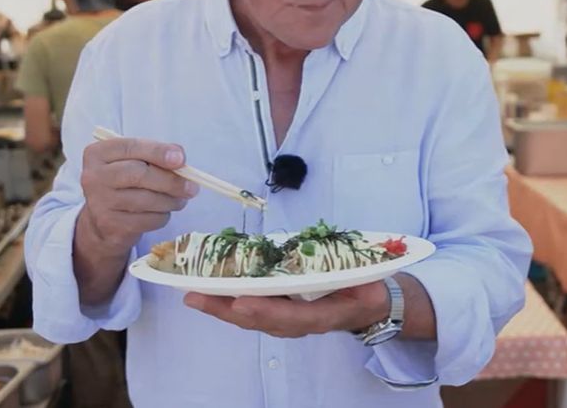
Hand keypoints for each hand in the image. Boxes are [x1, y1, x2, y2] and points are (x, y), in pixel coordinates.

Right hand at [78, 137, 197, 255]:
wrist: (103, 222)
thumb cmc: (125, 183)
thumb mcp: (135, 162)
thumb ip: (156, 155)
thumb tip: (180, 157)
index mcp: (98, 153)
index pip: (131, 147)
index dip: (158, 152)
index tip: (181, 159)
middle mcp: (93, 177)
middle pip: (139, 174)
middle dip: (171, 180)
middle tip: (192, 187)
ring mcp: (99, 202)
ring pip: (147, 199)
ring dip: (171, 200)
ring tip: (180, 200)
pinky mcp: (110, 225)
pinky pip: (148, 219)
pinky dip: (162, 216)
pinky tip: (161, 212)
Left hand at [183, 280, 389, 338]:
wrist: (372, 304)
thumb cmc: (365, 284)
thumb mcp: (363, 276)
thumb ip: (343, 267)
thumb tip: (322, 245)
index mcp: (325, 313)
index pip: (292, 315)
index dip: (266, 310)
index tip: (241, 302)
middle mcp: (303, 322)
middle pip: (262, 321)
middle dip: (228, 310)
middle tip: (197, 298)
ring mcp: (291, 321)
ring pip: (253, 319)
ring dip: (223, 309)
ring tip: (194, 296)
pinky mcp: (283, 315)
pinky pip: (255, 313)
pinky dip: (231, 306)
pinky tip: (209, 295)